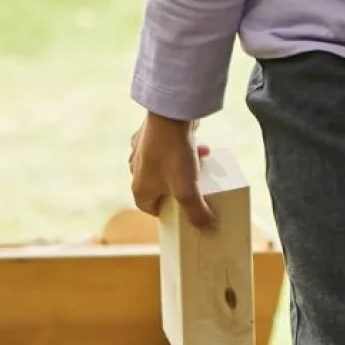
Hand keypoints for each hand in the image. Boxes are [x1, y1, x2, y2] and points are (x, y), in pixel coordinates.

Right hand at [128, 113, 217, 229]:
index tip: (184, 211)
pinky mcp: (152, 134)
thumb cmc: (174, 155)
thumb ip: (197, 213)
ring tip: (200, 166)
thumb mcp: (188, 191)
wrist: (169, 115)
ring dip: (185, 168)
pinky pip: (169, 148)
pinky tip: (199, 148)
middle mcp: (136, 169)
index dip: (168, 212)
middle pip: (160, 187)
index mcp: (139, 188)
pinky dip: (184, 150)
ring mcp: (142, 150)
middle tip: (196, 189)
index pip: (149, 208)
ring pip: (166, 166)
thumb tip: (208, 229)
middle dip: (179, 189)